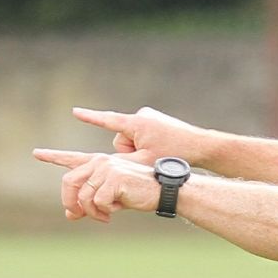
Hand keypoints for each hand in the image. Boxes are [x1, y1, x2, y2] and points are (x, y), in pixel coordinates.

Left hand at [32, 148, 159, 221]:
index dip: (53, 157)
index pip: (72, 161)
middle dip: (70, 202)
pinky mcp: (115, 179)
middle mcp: (101, 162)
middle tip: (77, 215)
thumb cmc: (138, 195)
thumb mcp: (110, 199)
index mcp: (99, 163)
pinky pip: (98, 202)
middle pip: (69, 182)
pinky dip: (104, 212)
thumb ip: (90, 203)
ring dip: (92, 212)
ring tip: (105, 217)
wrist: (163, 192)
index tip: (37, 153)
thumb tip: (69, 215)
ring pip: (83, 196)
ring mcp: (108, 168)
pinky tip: (118, 210)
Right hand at [72, 106, 205, 165]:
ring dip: (140, 151)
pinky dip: (148, 145)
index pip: (107, 120)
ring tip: (159, 153)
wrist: (202, 146)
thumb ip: (121, 164)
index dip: (89, 118)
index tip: (74, 112)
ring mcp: (149, 117)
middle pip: (122, 141)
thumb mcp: (144, 163)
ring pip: (133, 140)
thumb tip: (102, 166)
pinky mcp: (156, 120)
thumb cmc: (174, 155)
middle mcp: (141, 116)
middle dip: (131, 152)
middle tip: (150, 156)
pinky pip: (142, 136)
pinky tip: (163, 148)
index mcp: (136, 124)